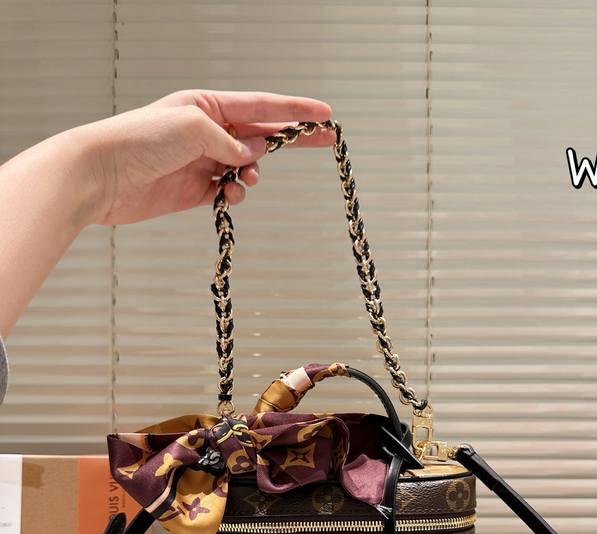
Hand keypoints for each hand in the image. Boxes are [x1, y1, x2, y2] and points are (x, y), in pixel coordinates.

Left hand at [77, 89, 334, 225]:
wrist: (103, 175)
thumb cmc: (139, 139)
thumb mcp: (193, 127)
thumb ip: (229, 141)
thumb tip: (250, 157)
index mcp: (207, 106)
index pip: (262, 106)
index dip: (296, 110)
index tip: (325, 115)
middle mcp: (207, 132)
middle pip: (261, 135)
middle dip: (292, 138)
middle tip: (325, 140)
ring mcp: (201, 162)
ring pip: (246, 168)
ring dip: (253, 174)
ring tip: (247, 178)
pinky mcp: (193, 191)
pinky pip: (228, 192)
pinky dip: (234, 195)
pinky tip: (228, 194)